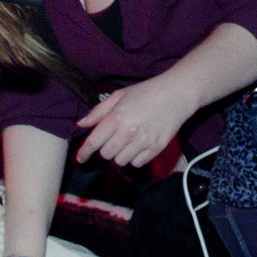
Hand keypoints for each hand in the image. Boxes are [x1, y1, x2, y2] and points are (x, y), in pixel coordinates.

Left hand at [74, 73, 191, 166]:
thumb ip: (98, 112)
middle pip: (106, 154)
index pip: (94, 142)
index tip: (80, 159)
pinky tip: (139, 145)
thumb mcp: (119, 96)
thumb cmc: (145, 92)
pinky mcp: (156, 149)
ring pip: (120, 161)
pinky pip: (137, 164)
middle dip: (106, 148)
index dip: (84, 153)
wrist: (176, 95)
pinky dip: (134, 158)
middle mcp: (129, 132)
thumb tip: (81, 125)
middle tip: (114, 137)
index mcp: (117, 117)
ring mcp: (143, 142)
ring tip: (128, 140)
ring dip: (120, 154)